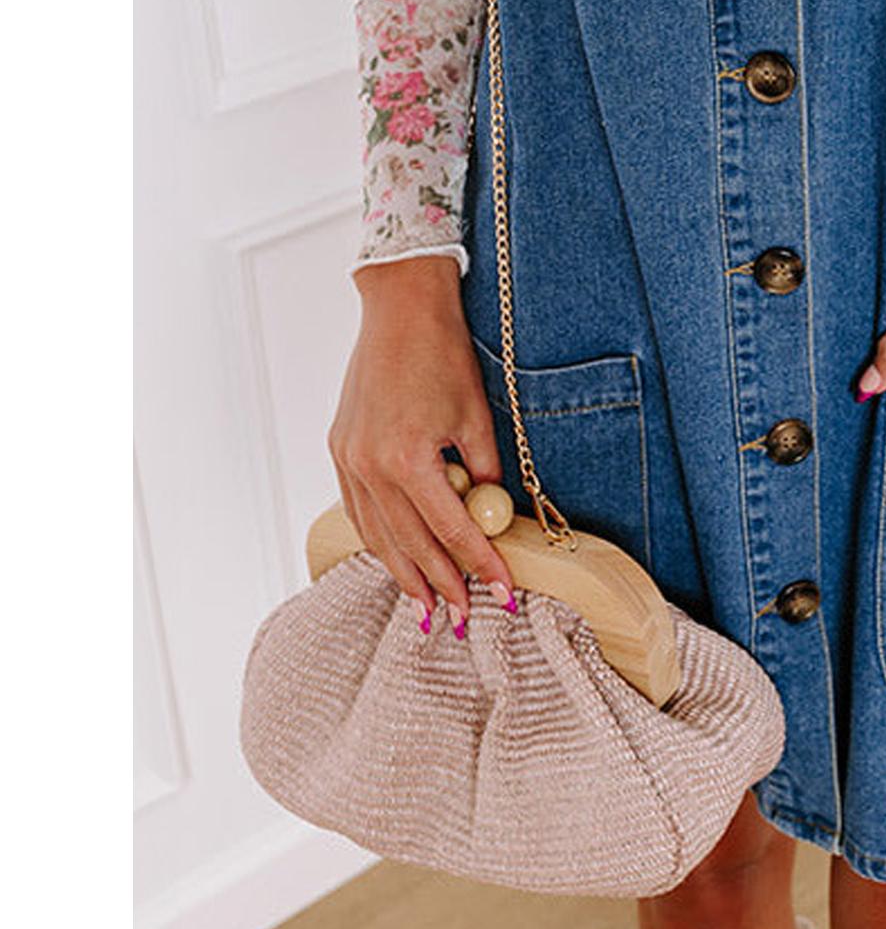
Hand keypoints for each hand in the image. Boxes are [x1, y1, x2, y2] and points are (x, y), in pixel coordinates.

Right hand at [329, 255, 518, 631]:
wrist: (399, 311)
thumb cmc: (443, 355)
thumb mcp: (476, 415)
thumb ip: (484, 470)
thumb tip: (495, 513)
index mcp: (408, 460)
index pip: (451, 529)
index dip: (481, 564)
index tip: (504, 592)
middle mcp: (371, 467)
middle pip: (411, 544)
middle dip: (442, 584)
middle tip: (465, 617)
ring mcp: (349, 461)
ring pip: (378, 535)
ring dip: (404, 574)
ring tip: (428, 607)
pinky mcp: (340, 450)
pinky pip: (358, 511)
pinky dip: (379, 539)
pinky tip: (395, 558)